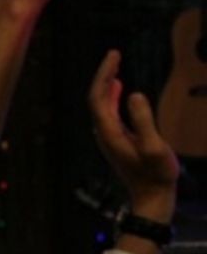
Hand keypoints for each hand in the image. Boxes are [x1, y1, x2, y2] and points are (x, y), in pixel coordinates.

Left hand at [88, 50, 177, 217]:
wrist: (152, 199)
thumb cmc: (156, 175)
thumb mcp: (154, 147)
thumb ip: (144, 120)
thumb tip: (133, 94)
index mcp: (108, 131)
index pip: (98, 95)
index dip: (103, 74)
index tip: (114, 55)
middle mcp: (103, 132)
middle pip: (97, 97)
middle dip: (104, 74)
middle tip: (114, 54)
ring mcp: (108, 136)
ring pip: (102, 104)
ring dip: (107, 84)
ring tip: (115, 65)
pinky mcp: (116, 140)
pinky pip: (109, 112)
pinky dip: (112, 97)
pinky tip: (120, 90)